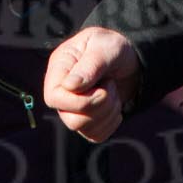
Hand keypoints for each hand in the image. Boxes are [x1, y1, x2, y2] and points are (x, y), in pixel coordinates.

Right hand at [43, 27, 141, 141]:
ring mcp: (72, 108)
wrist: (128, 59)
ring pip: (84, 129)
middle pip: (71, 120)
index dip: (80, 100)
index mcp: (59, 68)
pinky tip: (114, 105)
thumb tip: (69, 86)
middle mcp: (62, 91)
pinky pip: (96, 135)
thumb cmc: (113, 47)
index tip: (103, 86)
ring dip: (107, 112)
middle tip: (111, 86)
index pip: (54, 97)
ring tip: (113, 92)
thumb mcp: (105, 47)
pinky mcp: (86, 120)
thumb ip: (90, 65)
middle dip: (100, 106)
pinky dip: (111, 122)